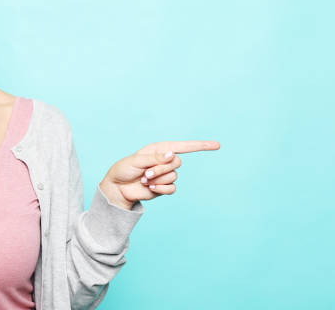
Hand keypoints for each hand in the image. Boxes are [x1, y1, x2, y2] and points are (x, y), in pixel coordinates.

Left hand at [99, 140, 219, 209]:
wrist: (118, 188)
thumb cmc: (124, 170)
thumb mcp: (137, 160)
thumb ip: (155, 157)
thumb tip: (172, 154)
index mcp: (160, 149)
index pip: (184, 146)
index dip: (201, 146)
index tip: (217, 145)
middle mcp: (165, 160)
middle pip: (177, 163)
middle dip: (161, 169)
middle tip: (146, 173)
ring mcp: (165, 174)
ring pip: (173, 176)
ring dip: (157, 179)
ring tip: (144, 180)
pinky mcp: (164, 187)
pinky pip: (171, 188)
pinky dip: (160, 189)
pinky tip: (149, 188)